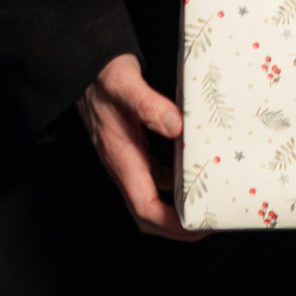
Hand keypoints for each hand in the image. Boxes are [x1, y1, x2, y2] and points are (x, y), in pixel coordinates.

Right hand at [79, 53, 196, 241]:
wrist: (86, 68)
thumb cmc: (102, 75)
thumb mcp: (124, 84)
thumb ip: (148, 105)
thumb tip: (176, 126)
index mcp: (121, 158)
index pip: (144, 207)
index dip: (171, 224)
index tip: (197, 227)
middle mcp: (124, 164)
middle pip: (149, 211)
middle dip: (177, 226)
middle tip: (209, 222)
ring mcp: (129, 157)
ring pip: (154, 194)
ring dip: (178, 205)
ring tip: (208, 201)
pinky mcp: (134, 147)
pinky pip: (157, 174)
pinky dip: (176, 179)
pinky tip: (195, 168)